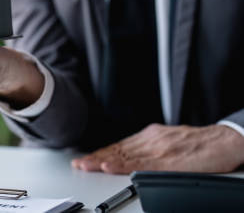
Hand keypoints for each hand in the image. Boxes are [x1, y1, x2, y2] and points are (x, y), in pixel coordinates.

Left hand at [71, 124, 243, 173]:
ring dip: (102, 161)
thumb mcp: (169, 141)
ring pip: (125, 156)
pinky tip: (110, 167)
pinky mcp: (168, 159)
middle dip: (96, 158)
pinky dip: (123, 166)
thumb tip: (132, 156)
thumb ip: (150, 147)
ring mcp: (158, 148)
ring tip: (87, 166)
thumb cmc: (200, 144)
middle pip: (118, 150)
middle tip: (79, 164)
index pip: (119, 146)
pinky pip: (141, 164)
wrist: (224, 141)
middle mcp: (151, 140)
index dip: (100, 153)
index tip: (85, 159)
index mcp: (150, 136)